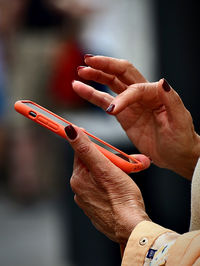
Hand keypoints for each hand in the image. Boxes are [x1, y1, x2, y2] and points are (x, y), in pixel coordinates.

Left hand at [65, 125, 149, 244]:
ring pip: (97, 176)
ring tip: (122, 177)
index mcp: (78, 178)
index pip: (80, 152)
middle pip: (90, 164)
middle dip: (104, 159)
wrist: (131, 228)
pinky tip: (119, 189)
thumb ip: (87, 149)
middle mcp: (79, 189)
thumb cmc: (122, 198)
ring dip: (108, 171)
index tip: (90, 133)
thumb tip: (70, 131)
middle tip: (119, 162)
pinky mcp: (96, 207)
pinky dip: (109, 184)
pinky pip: (101, 188)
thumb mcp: (104, 168)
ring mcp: (87, 200)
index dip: (88, 142)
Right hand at [73, 55, 199, 178]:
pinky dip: (92, 95)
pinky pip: (105, 101)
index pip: (135, 88)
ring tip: (80, 72)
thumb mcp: (179, 120)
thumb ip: (171, 100)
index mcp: (156, 93)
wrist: (175, 155)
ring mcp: (131, 104)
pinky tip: (81, 88)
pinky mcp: (123, 115)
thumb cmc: (180, 139)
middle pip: (121, 73)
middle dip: (104, 66)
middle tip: (87, 61)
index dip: (122, 98)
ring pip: (110, 84)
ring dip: (96, 76)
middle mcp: (142, 94)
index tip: (112, 111)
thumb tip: (162, 82)